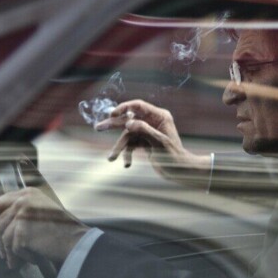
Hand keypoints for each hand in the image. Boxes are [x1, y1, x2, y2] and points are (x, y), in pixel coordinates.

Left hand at [0, 187, 88, 268]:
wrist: (75, 240)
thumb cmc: (62, 228)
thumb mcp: (42, 209)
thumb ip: (24, 211)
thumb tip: (4, 225)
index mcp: (28, 193)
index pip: (1, 202)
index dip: (2, 218)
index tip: (2, 230)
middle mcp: (23, 200)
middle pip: (1, 222)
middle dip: (2, 241)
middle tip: (5, 254)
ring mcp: (22, 215)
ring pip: (5, 237)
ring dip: (11, 252)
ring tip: (18, 261)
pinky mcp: (22, 231)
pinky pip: (14, 249)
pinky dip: (23, 257)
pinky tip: (34, 259)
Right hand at [94, 100, 209, 176]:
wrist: (179, 171)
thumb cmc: (174, 155)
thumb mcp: (159, 141)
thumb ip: (144, 130)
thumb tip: (128, 123)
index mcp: (159, 116)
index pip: (138, 107)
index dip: (124, 108)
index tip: (112, 114)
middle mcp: (152, 122)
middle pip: (129, 120)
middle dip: (113, 126)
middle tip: (98, 128)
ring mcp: (147, 132)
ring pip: (127, 136)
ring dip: (119, 147)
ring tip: (111, 158)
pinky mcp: (144, 142)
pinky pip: (131, 145)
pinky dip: (127, 154)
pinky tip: (127, 164)